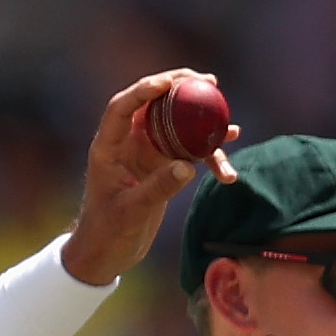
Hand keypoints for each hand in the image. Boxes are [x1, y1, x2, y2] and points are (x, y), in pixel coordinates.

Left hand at [73, 71, 234, 282]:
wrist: (107, 254)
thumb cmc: (108, 233)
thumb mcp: (132, 212)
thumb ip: (158, 188)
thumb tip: (188, 166)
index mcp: (109, 147)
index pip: (123, 107)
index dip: (145, 90)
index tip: (170, 83)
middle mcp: (127, 143)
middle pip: (154, 104)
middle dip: (181, 89)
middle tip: (209, 82)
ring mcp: (145, 153)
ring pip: (176, 126)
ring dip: (200, 121)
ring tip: (226, 114)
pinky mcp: (160, 167)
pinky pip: (186, 150)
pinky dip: (206, 150)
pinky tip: (229, 146)